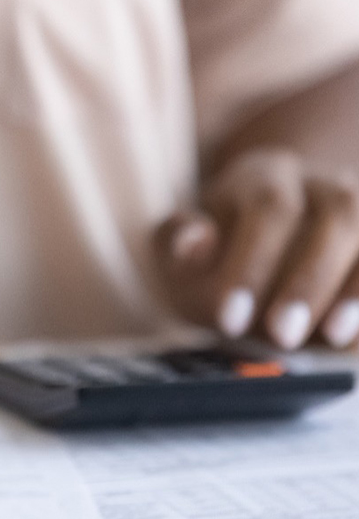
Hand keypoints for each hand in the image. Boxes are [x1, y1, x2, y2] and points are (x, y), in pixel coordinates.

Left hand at [155, 150, 358, 349]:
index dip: (252, 265)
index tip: (229, 319)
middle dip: (310, 279)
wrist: (266, 240)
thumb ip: (178, 243)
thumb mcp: (183, 246)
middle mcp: (326, 182)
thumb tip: (196, 242)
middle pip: (339, 213)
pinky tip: (358, 341)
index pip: (268, 209)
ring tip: (336, 338)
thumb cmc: (219, 250)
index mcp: (265, 176)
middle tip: (281, 336)